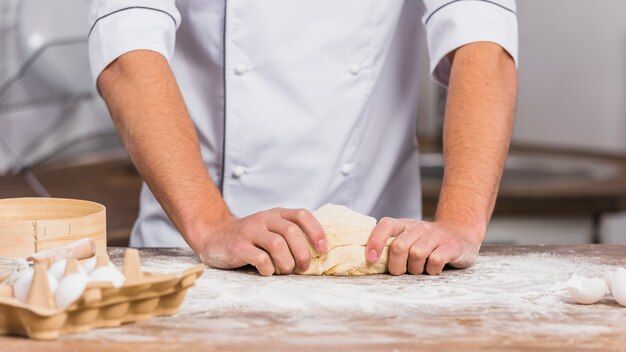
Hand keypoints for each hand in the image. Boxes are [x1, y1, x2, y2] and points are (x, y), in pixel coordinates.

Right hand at [192, 208, 326, 275]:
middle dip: (303, 252)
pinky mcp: (237, 247)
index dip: (316, 231)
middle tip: (304, 267)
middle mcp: (263, 219)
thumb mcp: (270, 227)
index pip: (301, 215)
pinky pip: (260, 259)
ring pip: (277, 244)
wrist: (214, 236)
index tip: (323, 249)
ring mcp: (249, 232)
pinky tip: (267, 272)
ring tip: (286, 270)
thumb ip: (289, 233)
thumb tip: (318, 252)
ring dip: (287, 262)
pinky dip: (269, 269)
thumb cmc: (250, 237)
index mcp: (276, 214)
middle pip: (291, 231)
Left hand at [365, 218, 481, 274]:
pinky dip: (432, 270)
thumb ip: (391, 246)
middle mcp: (419, 227)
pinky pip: (436, 260)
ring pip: (417, 254)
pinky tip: (434, 269)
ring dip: (415, 269)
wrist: (460, 235)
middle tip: (401, 272)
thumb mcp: (408, 239)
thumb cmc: (426, 244)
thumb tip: (369, 262)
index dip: (375, 241)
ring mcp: (437, 234)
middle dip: (396, 266)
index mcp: (405, 225)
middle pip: (399, 246)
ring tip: (420, 270)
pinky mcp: (452, 245)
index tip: (370, 260)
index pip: (386, 225)